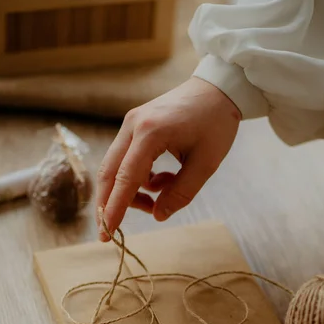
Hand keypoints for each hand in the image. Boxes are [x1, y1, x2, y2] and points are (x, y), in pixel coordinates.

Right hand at [96, 77, 240, 239]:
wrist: (217, 89)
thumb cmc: (216, 123)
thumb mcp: (206, 164)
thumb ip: (181, 193)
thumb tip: (158, 216)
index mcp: (151, 133)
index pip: (126, 178)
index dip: (115, 209)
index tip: (107, 233)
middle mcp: (133, 125)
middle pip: (109, 173)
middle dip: (109, 204)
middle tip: (109, 233)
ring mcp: (131, 124)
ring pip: (116, 168)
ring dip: (130, 191)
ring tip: (158, 198)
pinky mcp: (134, 126)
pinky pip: (127, 160)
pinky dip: (138, 179)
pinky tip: (162, 181)